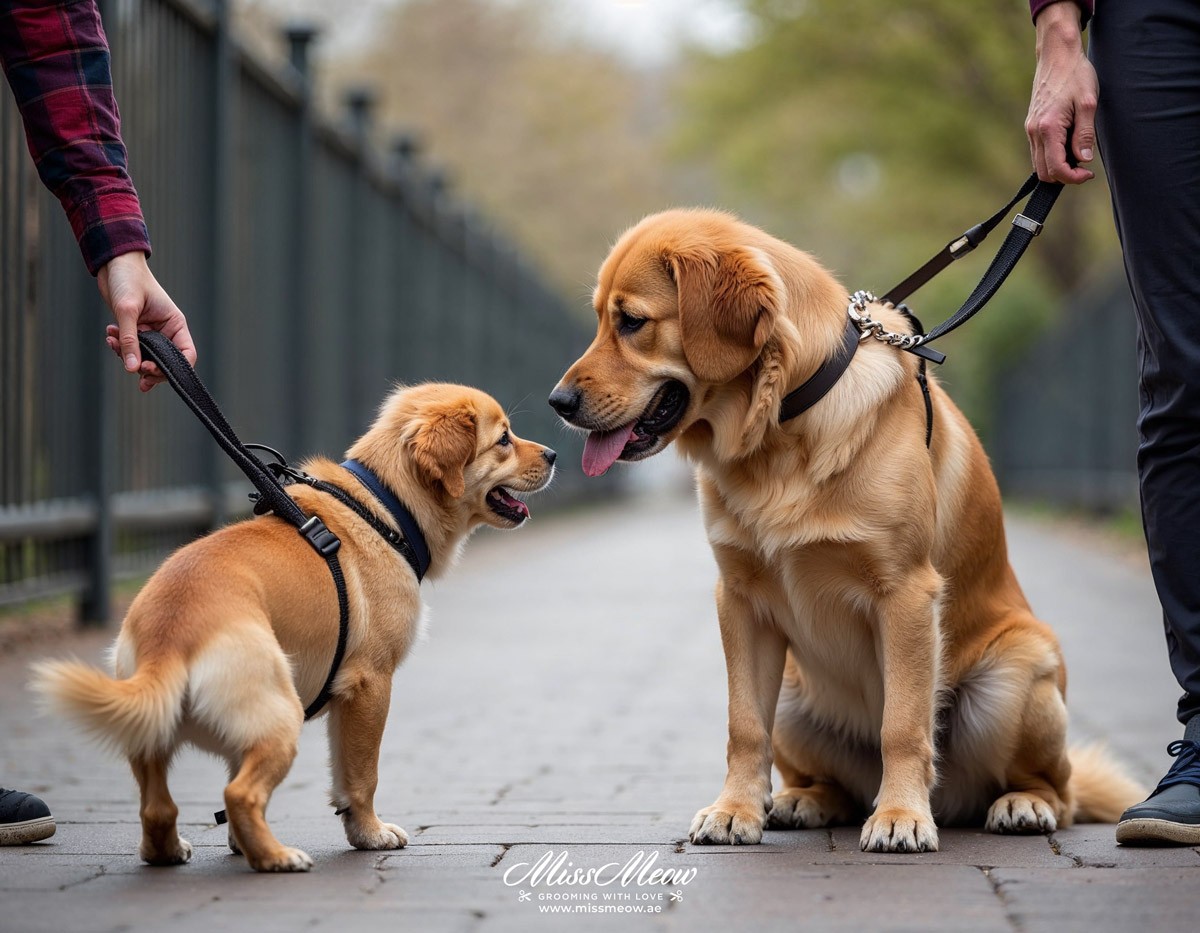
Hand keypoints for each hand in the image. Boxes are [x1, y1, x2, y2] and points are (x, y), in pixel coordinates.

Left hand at [97, 251, 195, 391]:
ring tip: (113, 343)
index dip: (174, 369)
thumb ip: (129, 340)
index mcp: (175, 324)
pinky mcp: (136, 330)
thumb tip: (132, 368)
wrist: (113, 263)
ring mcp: (151, 332)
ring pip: (145, 357)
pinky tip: (110, 336)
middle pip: (165, 362)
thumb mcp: (127, 310)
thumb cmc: (128, 278)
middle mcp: (166, 330)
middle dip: (149, 369)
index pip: (186, 354)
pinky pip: (131, 348)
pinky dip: (120, 347)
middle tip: (136, 373)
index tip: (152, 371)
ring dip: (128, 356)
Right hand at [1026, 1, 1097, 184]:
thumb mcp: (1088, 103)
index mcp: (1048, 128)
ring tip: (1078, 153)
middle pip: (1043, 172)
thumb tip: (1084, 160)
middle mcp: (1034, 132)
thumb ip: (1085, 134)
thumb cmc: (1076, 75)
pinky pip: (1038, 151)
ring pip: (1038, 164)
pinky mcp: (1031, 125)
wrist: (1057, 55)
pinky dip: (1052, 156)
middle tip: (1085, 167)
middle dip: (1064, 176)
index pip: (1056, 168)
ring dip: (1058, 166)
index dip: (1073, 178)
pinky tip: (1068, 144)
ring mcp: (1030, 129)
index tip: (1089, 173)